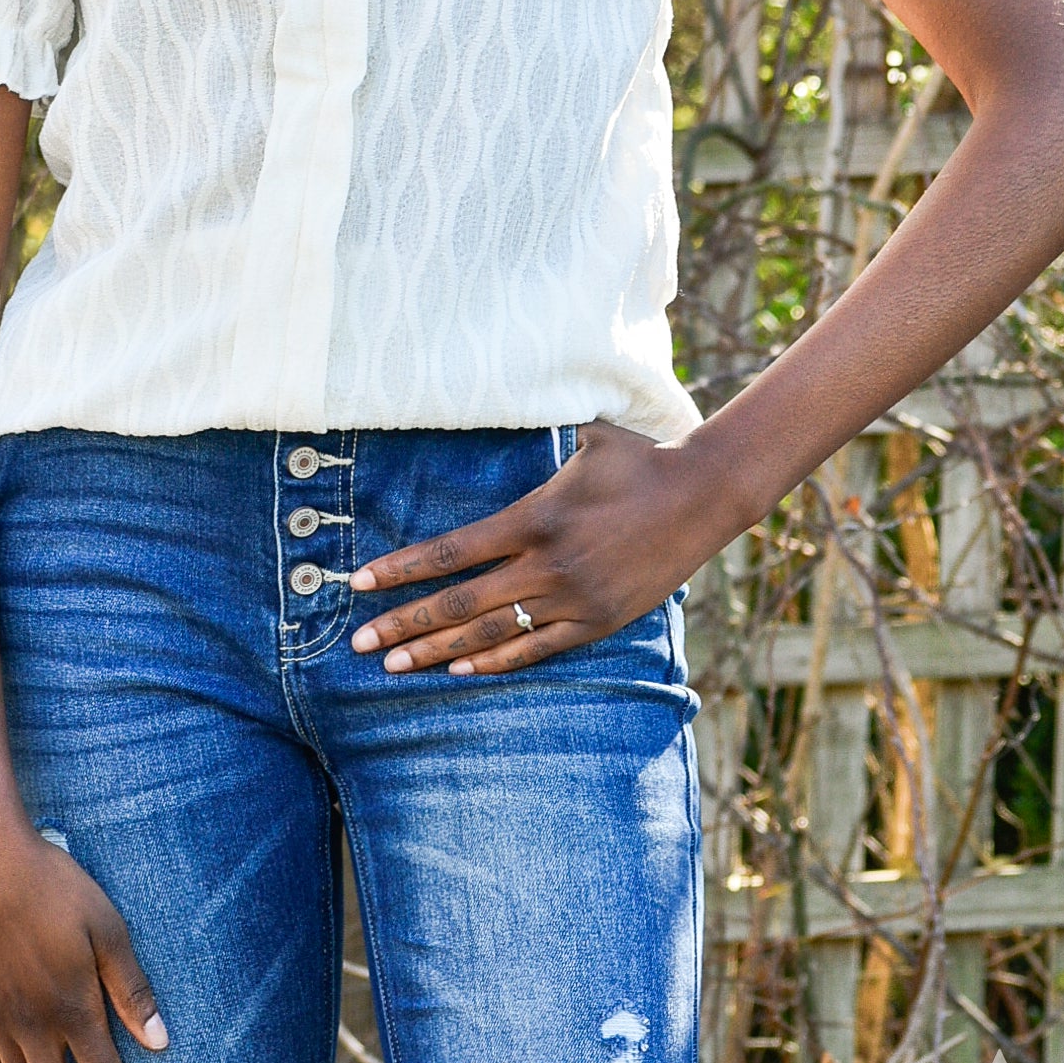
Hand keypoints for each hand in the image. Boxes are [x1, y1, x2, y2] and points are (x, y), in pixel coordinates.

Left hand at [348, 421, 724, 676]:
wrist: (704, 495)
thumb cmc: (640, 457)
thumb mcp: (585, 433)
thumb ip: (540, 423)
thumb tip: (500, 390)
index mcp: (535, 517)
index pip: (451, 552)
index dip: (401, 571)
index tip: (360, 583)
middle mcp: (547, 564)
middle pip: (458, 603)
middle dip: (403, 623)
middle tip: (359, 643)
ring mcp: (573, 599)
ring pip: (490, 635)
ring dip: (437, 653)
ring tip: (394, 666)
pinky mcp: (598, 622)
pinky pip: (536, 649)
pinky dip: (495, 662)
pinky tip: (460, 671)